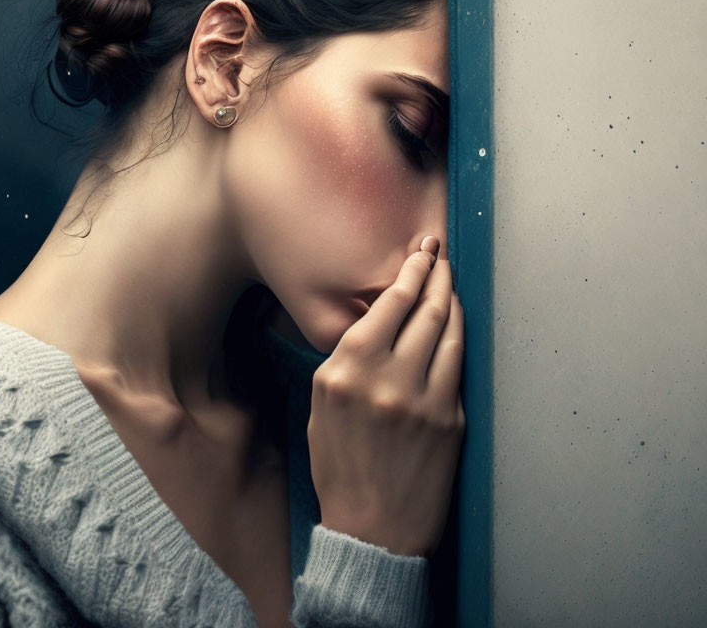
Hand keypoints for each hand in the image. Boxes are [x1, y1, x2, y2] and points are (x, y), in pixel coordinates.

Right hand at [306, 236, 464, 557]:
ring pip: (445, 329)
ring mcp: (421, 398)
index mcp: (342, 373)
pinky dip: (459, 334)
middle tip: (439, 251)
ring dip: (451, 296)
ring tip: (450, 276)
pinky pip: (458, 362)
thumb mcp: (319, 411)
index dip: (407, 273)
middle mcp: (382, 378)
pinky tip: (457, 320)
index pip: (384, 307)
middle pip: (420, 308)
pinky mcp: (449, 418)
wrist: (373, 529)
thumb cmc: (339, 471)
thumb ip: (343, 365)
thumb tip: (372, 327)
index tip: (418, 253)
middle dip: (433, 272)